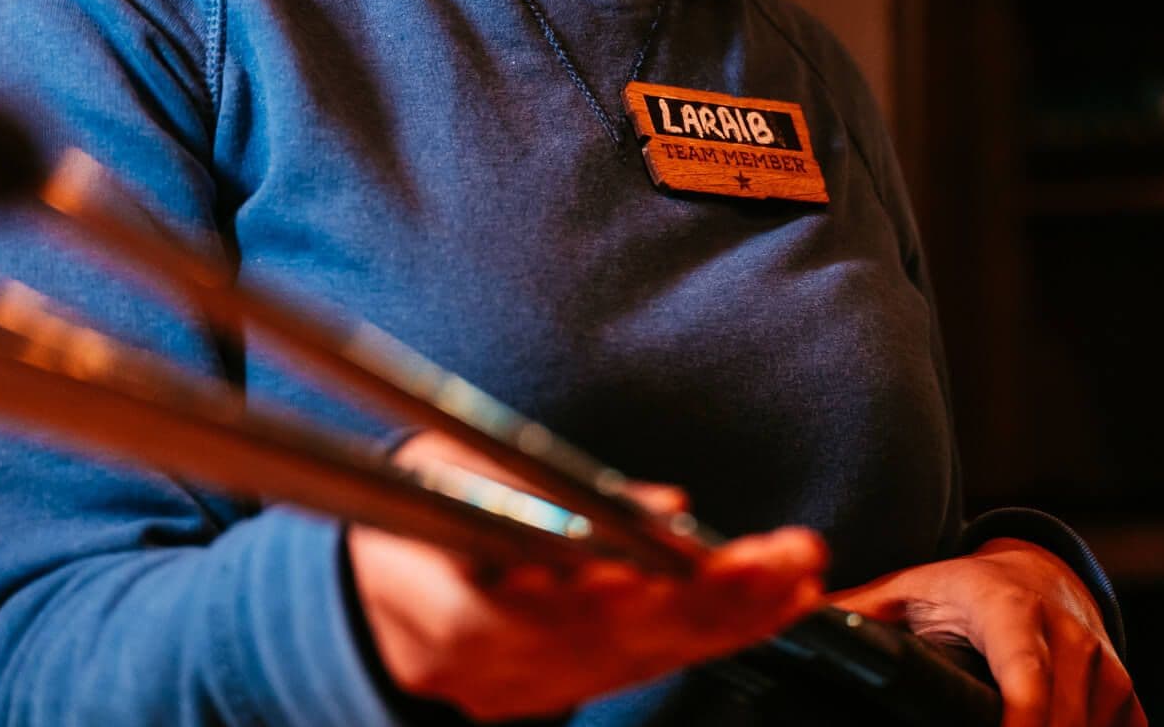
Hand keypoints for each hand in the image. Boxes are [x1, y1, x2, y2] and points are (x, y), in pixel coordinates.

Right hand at [347, 433, 828, 720]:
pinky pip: (644, 667)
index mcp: (443, 612)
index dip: (610, 594)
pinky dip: (711, 633)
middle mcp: (491, 671)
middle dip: (708, 600)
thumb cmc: (410, 509)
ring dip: (730, 617)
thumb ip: (537, 483)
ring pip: (641, 661)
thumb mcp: (447, 467)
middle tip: (782, 560)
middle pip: (612, 642)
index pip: (535, 613)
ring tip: (794, 575)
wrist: (369, 600)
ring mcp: (529, 693)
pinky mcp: (560, 695)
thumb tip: (660, 507)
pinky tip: (768, 603)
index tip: (675, 555)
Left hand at [834, 540, 1143, 726]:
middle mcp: (1065, 632)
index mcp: (1006, 608)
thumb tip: (794, 628)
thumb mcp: (904, 593)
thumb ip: (854, 615)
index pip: (1026, 678)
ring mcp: (1103, 661)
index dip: (1022, 723)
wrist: (1033, 572)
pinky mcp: (1124, 689)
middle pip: (1064, 719)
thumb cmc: (953, 592)